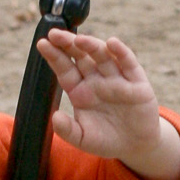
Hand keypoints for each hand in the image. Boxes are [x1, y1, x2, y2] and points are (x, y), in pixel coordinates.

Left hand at [37, 29, 178, 179]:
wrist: (134, 146)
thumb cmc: (106, 139)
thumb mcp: (83, 139)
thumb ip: (67, 130)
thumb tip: (55, 118)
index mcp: (80, 90)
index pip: (65, 69)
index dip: (54, 56)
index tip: (42, 43)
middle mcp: (96, 80)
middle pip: (81, 56)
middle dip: (68, 44)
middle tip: (55, 33)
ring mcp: (116, 79)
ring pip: (103, 56)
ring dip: (92, 46)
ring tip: (79, 39)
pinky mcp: (136, 82)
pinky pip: (128, 63)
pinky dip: (121, 53)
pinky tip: (112, 43)